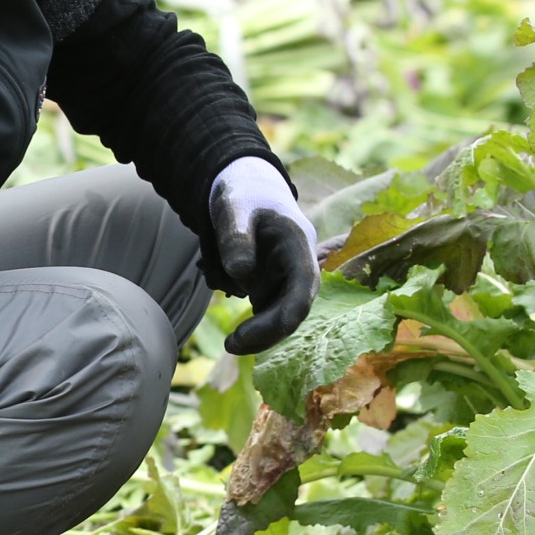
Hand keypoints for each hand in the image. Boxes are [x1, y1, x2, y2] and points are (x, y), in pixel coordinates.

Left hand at [210, 157, 317, 354]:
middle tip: (232, 346)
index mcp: (299, 243)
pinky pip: (271, 310)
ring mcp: (289, 276)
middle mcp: (300, 264)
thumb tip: (241, 273)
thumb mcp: (233, 209)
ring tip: (232, 343)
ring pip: (284, 313)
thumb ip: (236, 237)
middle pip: (295, 307)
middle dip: (269, 332)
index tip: (251, 334)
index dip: (284, 316)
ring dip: (262, 333)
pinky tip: (238, 335)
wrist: (246, 189)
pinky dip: (257, 326)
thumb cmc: (242, 195)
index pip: (303, 287)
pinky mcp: (276, 284)